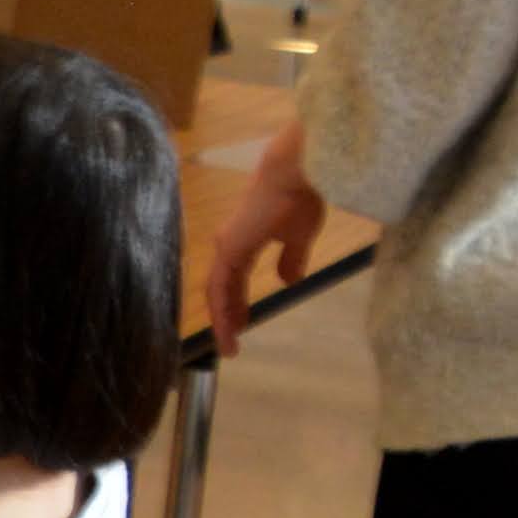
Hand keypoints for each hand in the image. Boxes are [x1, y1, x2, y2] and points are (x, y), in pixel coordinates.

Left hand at [204, 119, 323, 357]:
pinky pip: (220, 287)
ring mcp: (226, 246)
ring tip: (229, 345)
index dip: (235, 302)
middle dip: (226, 315)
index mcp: (242, 242)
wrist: (295, 172)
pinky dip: (222, 310)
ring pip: (218, 291)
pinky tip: (228, 330)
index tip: (242, 323)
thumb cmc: (300, 197)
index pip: (232, 279)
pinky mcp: (230, 249)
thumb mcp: (299, 236)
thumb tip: (288, 280)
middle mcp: (229, 245)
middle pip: (222, 288)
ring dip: (223, 319)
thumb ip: (291, 258)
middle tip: (231, 341)